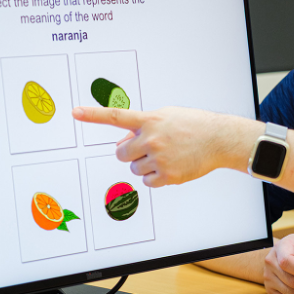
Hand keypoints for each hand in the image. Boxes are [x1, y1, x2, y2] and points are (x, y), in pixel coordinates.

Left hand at [72, 106, 261, 186]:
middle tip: (148, 148)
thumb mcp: (166, 116)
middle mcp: (151, 138)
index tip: (74, 112)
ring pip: (134, 168)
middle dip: (130, 153)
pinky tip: (171, 166)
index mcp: (150, 120)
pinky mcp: (168, 175)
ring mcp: (159, 157)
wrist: (219, 138)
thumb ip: (142, 126)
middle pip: (121, 153)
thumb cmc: (192, 125)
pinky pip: (147, 181)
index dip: (93, 115)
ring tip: (167, 154)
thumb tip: (122, 145)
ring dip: (145, 164)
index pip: (116, 116)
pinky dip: (155, 176)